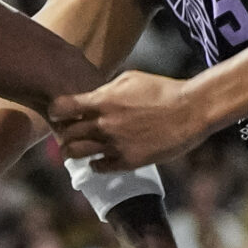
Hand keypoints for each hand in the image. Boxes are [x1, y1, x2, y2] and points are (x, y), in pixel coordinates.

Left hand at [50, 71, 212, 169]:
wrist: (190, 110)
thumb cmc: (162, 90)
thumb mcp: (130, 78)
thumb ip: (106, 90)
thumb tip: (92, 96)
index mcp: (103, 101)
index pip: (61, 108)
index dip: (56, 112)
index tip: (59, 114)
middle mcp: (104, 124)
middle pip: (66, 135)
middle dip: (63, 134)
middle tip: (67, 135)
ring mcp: (115, 144)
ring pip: (77, 154)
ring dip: (74, 152)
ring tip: (78, 149)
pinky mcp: (128, 161)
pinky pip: (99, 168)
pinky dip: (96, 164)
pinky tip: (100, 159)